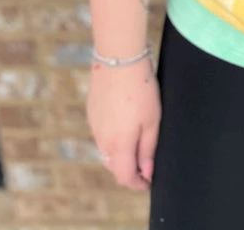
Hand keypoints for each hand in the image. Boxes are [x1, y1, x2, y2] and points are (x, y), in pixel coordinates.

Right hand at [88, 56, 159, 190]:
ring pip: (106, 150)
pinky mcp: (91, 112)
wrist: (118, 59)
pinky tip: (123, 124)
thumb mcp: (152, 120)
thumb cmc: (140, 88)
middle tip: (144, 166)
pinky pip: (101, 134)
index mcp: (118, 145)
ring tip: (135, 145)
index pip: (124, 176)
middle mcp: (102, 140)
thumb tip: (146, 172)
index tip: (147, 183)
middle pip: (113, 166)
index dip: (137, 184)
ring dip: (119, 154)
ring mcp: (94, 126)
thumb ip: (148, 149)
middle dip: (128, 171)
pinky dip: (112, 138)